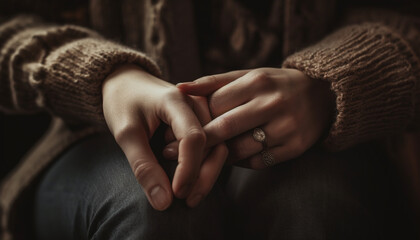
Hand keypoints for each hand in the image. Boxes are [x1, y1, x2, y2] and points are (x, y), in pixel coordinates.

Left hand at [102, 64, 207, 209]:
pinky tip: (191, 184)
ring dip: (207, 174)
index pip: (193, 137)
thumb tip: (164, 203)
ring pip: (218, 147)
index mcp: (176, 100)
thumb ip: (143, 167)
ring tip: (189, 198)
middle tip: (187, 201)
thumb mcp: (126, 134)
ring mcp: (202, 113)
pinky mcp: (202, 122)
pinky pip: (212, 147)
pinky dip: (204, 167)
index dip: (188, 169)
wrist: (126, 82)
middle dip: (203, 176)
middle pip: (213, 144)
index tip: (176, 194)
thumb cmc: (123, 103)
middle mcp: (196, 104)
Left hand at [177, 68, 334, 168]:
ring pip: (239, 149)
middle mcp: (273, 103)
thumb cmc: (274, 85)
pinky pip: (257, 162)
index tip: (175, 129)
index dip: (194, 118)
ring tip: (200, 156)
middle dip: (196, 142)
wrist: (323, 95)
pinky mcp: (295, 147)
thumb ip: (213, 82)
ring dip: (218, 154)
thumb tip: (178, 87)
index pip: (215, 104)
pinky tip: (231, 157)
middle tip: (169, 151)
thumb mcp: (248, 76)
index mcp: (258, 81)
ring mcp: (287, 127)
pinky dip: (240, 161)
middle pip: (224, 128)